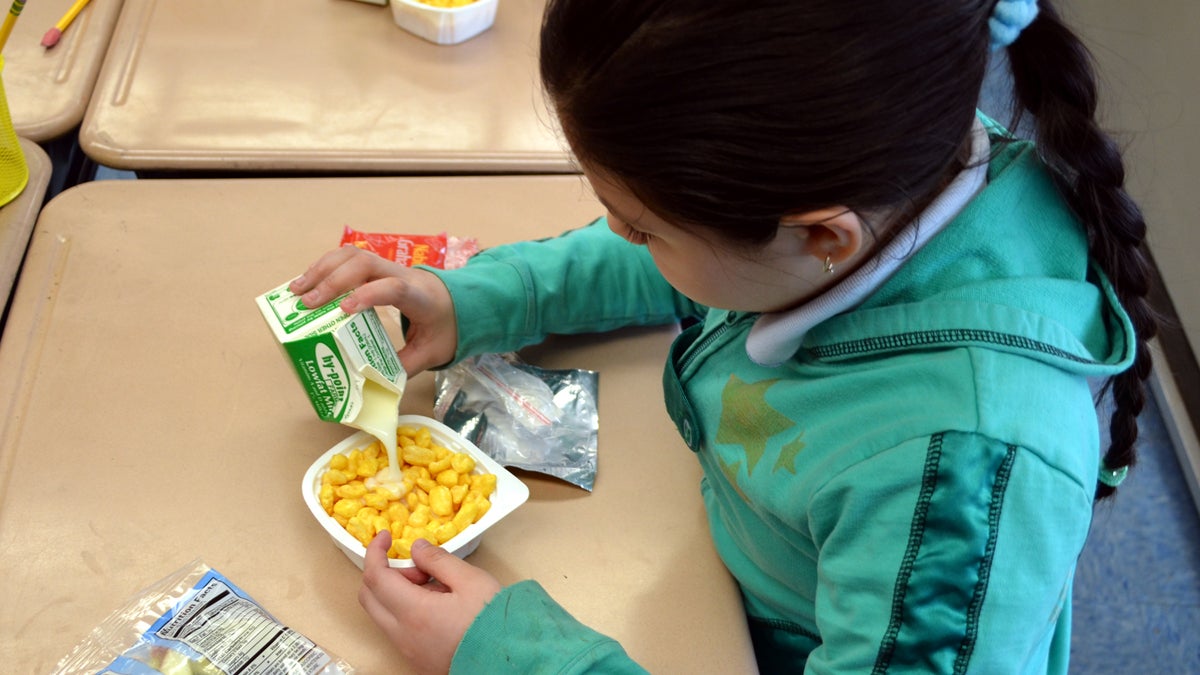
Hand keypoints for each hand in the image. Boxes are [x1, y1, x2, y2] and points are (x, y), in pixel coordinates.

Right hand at [289, 247, 457, 374]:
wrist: (460, 302)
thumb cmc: (444, 327)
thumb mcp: (432, 353)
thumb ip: (404, 367)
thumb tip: (372, 385)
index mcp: (420, 297)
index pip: (394, 287)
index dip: (369, 294)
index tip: (345, 309)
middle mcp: (402, 275)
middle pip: (365, 263)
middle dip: (332, 281)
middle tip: (306, 305)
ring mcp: (388, 267)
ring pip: (352, 255)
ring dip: (321, 270)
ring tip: (296, 291)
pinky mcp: (376, 267)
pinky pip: (347, 258)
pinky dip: (324, 268)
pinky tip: (306, 284)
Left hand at [359, 532, 501, 673]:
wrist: (508, 660)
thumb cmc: (493, 621)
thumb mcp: (470, 580)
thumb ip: (438, 560)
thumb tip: (416, 548)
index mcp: (413, 612)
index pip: (375, 576)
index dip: (375, 552)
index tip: (385, 536)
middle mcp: (402, 634)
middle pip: (368, 597)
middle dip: (384, 573)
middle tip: (417, 566)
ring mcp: (407, 649)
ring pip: (382, 614)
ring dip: (396, 592)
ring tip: (435, 586)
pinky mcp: (416, 658)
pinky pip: (396, 629)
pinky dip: (404, 609)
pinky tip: (437, 606)